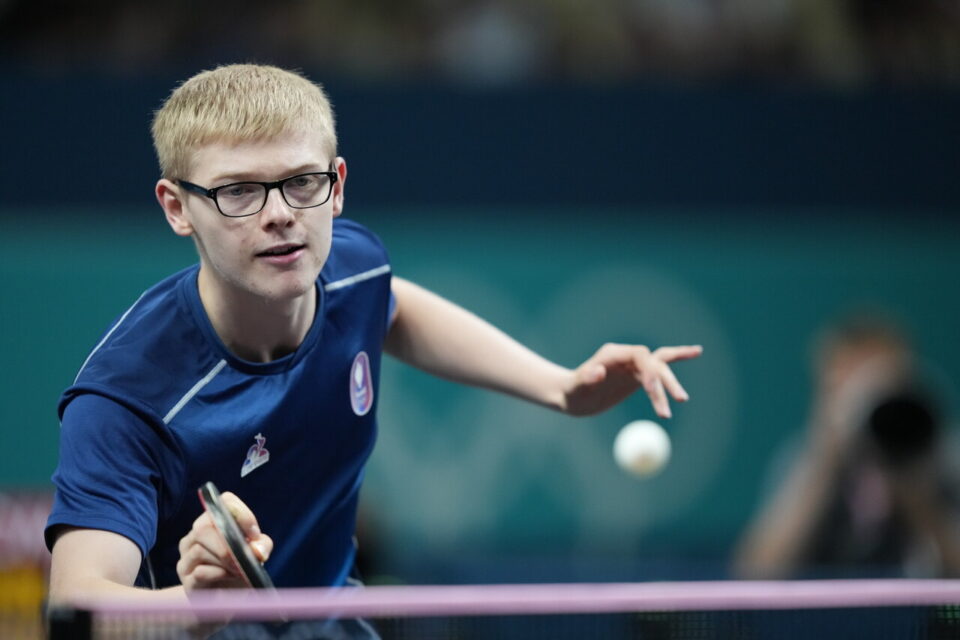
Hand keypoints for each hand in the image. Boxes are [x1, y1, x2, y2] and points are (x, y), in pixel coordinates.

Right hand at [176, 491, 272, 591]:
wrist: (227, 602)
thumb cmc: (241, 569)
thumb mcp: (256, 554)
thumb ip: (262, 546)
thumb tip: (257, 550)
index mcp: (212, 523)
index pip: (221, 502)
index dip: (239, 514)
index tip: (254, 533)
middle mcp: (194, 537)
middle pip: (203, 527)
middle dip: (227, 543)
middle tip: (244, 557)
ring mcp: (186, 559)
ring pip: (199, 550)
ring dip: (225, 561)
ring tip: (239, 570)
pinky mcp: (186, 581)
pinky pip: (199, 572)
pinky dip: (218, 574)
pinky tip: (228, 577)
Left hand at [562, 343, 701, 417]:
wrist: (571, 396)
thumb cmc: (571, 392)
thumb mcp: (575, 388)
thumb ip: (586, 378)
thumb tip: (597, 370)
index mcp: (612, 354)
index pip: (639, 355)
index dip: (650, 370)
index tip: (652, 390)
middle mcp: (626, 356)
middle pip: (653, 363)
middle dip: (666, 380)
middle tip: (680, 400)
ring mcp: (633, 365)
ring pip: (659, 367)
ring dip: (671, 383)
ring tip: (682, 400)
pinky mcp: (638, 376)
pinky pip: (659, 369)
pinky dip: (678, 359)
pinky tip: (696, 352)